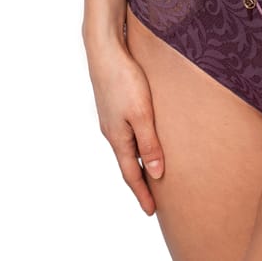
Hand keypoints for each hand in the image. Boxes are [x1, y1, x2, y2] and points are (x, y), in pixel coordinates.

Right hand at [86, 38, 164, 214]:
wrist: (105, 50)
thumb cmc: (125, 80)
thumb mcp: (142, 114)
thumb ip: (149, 144)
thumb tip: (155, 175)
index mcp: (118, 138)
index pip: (130, 174)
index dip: (142, 193)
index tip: (152, 212)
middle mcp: (112, 131)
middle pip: (127, 162)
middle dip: (140, 181)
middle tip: (154, 197)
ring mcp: (111, 117)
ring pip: (127, 145)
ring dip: (138, 160)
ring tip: (151, 170)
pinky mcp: (114, 103)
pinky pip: (127, 130)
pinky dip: (136, 141)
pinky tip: (145, 135)